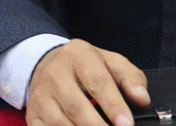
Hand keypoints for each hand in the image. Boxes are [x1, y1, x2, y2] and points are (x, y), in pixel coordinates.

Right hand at [26, 39, 149, 125]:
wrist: (45, 62)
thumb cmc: (84, 65)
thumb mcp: (109, 61)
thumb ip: (130, 77)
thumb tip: (142, 98)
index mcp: (79, 56)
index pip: (98, 82)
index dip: (114, 105)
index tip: (126, 124)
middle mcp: (56, 74)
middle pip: (77, 107)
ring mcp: (41, 96)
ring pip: (60, 123)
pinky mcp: (32, 115)